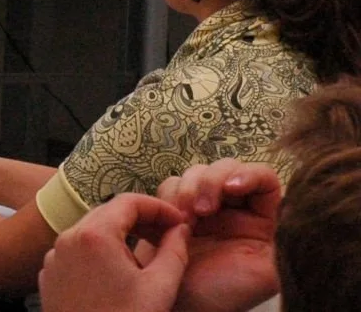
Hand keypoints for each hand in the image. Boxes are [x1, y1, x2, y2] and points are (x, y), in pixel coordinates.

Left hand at [39, 192, 188, 311]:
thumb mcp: (160, 287)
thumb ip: (174, 251)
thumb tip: (181, 228)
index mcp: (94, 235)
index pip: (128, 202)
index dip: (157, 207)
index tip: (179, 221)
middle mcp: (67, 238)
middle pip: (107, 213)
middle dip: (139, 219)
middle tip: (167, 234)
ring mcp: (54, 256)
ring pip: (90, 231)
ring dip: (118, 235)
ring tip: (146, 253)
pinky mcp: (50, 274)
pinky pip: (76, 251)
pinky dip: (98, 252)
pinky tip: (118, 272)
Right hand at [154, 161, 280, 311]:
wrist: (181, 305)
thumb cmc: (223, 294)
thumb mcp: (265, 273)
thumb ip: (284, 245)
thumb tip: (297, 214)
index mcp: (262, 221)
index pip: (263, 178)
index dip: (248, 174)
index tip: (231, 188)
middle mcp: (234, 210)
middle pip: (226, 167)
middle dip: (210, 182)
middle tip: (200, 211)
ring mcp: (204, 208)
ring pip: (196, 172)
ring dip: (186, 190)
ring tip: (183, 221)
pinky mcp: (175, 210)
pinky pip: (170, 185)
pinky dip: (168, 197)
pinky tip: (170, 221)